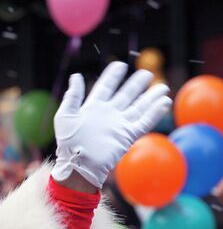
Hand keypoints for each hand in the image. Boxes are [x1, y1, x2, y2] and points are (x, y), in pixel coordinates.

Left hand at [51, 61, 171, 188]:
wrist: (78, 164)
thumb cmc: (68, 141)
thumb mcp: (65, 115)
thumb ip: (73, 96)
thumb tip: (75, 76)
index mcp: (92, 107)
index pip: (105, 87)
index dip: (113, 75)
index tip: (120, 64)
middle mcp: (108, 114)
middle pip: (125, 95)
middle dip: (136, 84)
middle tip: (147, 73)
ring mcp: (119, 124)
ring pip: (138, 107)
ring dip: (150, 97)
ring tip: (162, 87)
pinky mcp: (128, 135)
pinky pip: (144, 122)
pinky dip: (154, 112)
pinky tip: (163, 102)